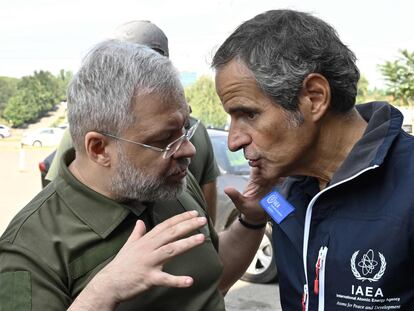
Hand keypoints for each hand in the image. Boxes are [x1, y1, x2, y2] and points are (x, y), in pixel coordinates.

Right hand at [78, 210, 206, 306]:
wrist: (108, 284)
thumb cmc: (121, 265)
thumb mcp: (128, 246)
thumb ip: (137, 233)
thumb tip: (139, 222)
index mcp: (146, 240)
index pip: (166, 225)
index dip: (180, 218)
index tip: (194, 213)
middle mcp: (148, 248)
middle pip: (171, 234)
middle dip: (188, 226)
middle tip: (203, 220)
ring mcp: (148, 263)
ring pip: (170, 251)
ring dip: (186, 244)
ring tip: (202, 239)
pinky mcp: (148, 278)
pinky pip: (165, 279)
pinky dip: (177, 281)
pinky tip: (190, 281)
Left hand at [224, 167, 280, 223]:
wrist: (258, 218)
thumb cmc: (247, 210)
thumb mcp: (240, 204)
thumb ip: (235, 196)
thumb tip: (226, 189)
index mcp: (253, 180)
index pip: (257, 167)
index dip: (259, 163)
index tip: (263, 161)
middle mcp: (262, 180)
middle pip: (267, 168)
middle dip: (270, 164)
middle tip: (275, 163)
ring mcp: (270, 184)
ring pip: (274, 173)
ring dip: (277, 170)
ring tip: (281, 168)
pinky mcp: (275, 189)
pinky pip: (279, 181)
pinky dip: (281, 178)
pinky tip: (284, 177)